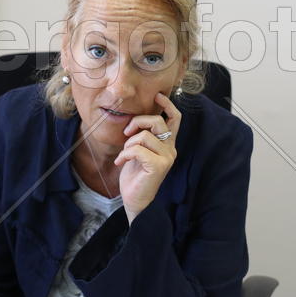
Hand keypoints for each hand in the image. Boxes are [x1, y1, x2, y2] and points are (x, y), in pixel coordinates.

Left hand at [114, 92, 180, 223]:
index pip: (175, 119)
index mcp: (167, 144)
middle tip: (126, 133)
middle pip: (157, 121)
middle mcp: (170, 149)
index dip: (168, 105)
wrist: (135, 201)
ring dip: (128, 144)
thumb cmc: (135, 176)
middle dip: (137, 122)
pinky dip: (124, 154)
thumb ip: (142, 136)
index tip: (158, 95)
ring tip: (125, 155)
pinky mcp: (158, 166)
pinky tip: (121, 163)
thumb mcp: (138, 151)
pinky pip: (137, 149)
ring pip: (144, 135)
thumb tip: (136, 120)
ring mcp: (166, 157)